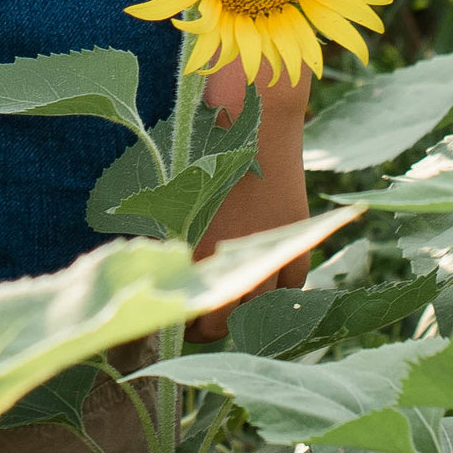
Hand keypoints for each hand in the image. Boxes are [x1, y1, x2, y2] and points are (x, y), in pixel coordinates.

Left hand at [188, 60, 311, 330]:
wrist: (254, 125)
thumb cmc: (199, 153)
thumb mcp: (171, 199)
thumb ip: (166, 242)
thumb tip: (157, 272)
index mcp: (193, 259)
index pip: (184, 321)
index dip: (178, 326)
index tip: (175, 320)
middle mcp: (230, 268)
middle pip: (220, 327)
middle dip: (207, 325)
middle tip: (200, 315)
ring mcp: (265, 259)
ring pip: (258, 311)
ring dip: (245, 309)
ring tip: (234, 298)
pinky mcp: (295, 245)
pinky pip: (292, 286)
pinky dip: (279, 288)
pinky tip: (266, 277)